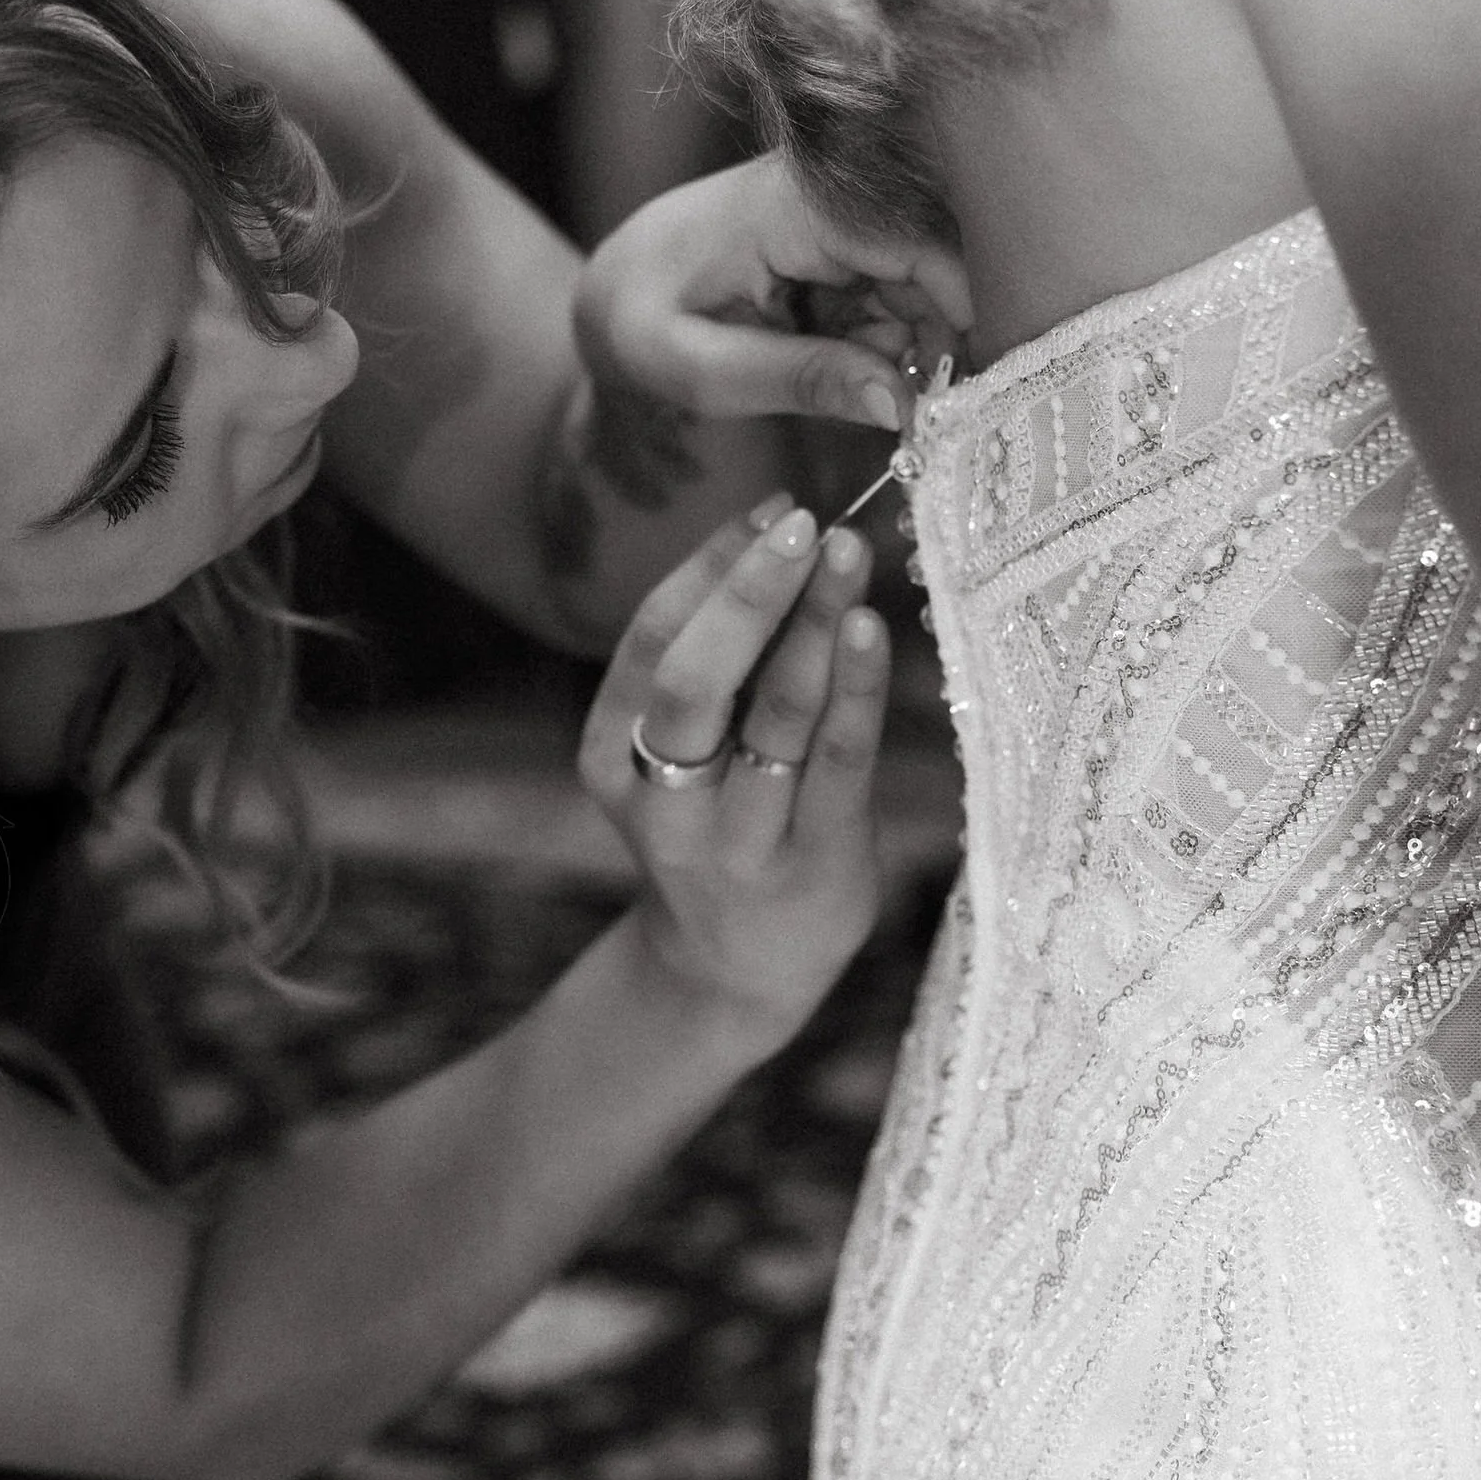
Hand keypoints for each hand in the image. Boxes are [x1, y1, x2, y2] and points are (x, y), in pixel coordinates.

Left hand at [574, 151, 971, 432]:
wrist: (609, 288)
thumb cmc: (638, 324)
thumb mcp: (704, 370)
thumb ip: (801, 381)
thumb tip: (899, 407)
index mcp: (796, 206)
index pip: (922, 246)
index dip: (957, 321)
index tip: (948, 400)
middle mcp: (832, 193)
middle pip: (932, 268)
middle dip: (924, 348)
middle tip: (893, 416)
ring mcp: (842, 212)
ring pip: (919, 288)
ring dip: (897, 351)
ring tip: (833, 384)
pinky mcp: (844, 237)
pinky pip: (895, 293)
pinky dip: (877, 341)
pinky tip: (833, 363)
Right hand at [579, 493, 887, 1036]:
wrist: (735, 971)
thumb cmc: (718, 824)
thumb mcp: (680, 752)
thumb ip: (716, 663)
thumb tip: (775, 531)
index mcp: (611, 756)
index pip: (650, 641)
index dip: (706, 566)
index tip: (770, 508)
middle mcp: (662, 802)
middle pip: (693, 680)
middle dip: (748, 593)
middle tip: (802, 524)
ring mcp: (736, 841)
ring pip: (771, 717)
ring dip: (812, 626)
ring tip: (848, 554)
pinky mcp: (813, 864)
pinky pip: (837, 763)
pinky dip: (854, 689)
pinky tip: (869, 628)